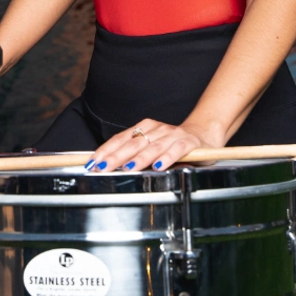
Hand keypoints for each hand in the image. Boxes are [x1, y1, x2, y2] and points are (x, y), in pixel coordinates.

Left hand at [85, 119, 212, 171]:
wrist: (202, 134)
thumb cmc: (171, 145)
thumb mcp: (151, 147)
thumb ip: (134, 155)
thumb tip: (109, 166)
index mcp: (144, 128)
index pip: (120, 138)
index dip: (106, 150)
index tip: (93, 162)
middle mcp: (156, 129)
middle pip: (133, 143)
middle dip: (116, 156)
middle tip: (102, 167)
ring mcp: (172, 135)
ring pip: (152, 147)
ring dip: (139, 158)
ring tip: (127, 168)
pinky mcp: (188, 143)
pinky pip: (175, 150)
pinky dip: (166, 158)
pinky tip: (158, 166)